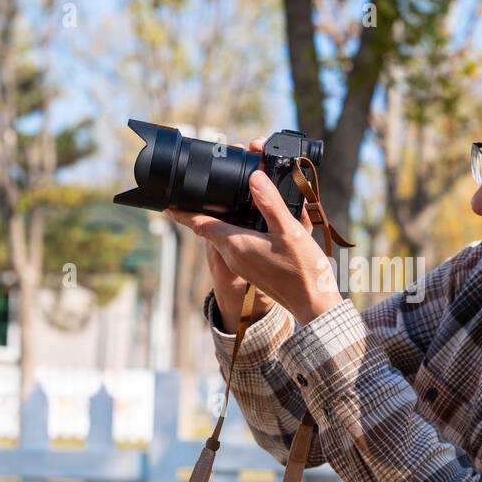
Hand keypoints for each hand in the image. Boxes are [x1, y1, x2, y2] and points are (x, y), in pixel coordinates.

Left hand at [166, 158, 341, 327]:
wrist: (314, 304)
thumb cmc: (303, 272)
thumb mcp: (289, 232)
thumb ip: (270, 203)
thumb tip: (254, 177)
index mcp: (236, 244)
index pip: (200, 223)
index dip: (182, 211)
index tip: (167, 201)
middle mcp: (234, 255)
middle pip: (211, 225)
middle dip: (210, 204)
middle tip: (214, 183)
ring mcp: (243, 264)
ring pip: (226, 233)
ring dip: (227, 215)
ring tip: (236, 195)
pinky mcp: (253, 268)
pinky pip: (239, 242)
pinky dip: (241, 226)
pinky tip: (258, 218)